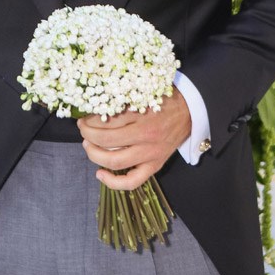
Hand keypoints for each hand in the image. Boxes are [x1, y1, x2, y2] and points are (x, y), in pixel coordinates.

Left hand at [77, 86, 191, 191]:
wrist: (192, 110)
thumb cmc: (167, 98)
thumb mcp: (146, 92)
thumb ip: (126, 99)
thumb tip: (98, 102)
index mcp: (143, 115)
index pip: (108, 120)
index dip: (90, 120)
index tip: (83, 118)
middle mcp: (146, 136)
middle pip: (107, 140)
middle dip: (88, 135)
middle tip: (82, 130)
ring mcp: (150, 153)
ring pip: (115, 161)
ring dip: (95, 154)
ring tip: (87, 146)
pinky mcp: (155, 165)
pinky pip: (132, 181)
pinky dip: (113, 182)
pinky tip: (100, 174)